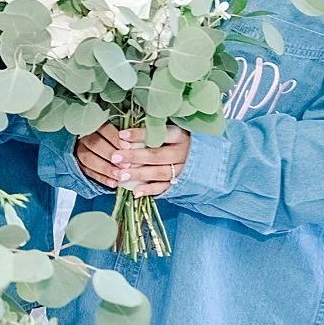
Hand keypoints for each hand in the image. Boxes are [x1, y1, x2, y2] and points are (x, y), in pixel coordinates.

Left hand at [74, 122, 189, 196]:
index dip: (140, 135)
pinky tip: (135, 191)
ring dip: (139, 174)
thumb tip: (127, 136)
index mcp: (181, 137)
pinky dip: (150, 190)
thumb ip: (156, 134)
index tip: (122, 135)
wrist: (208, 161)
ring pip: (160, 172)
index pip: (161, 135)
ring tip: (121, 175)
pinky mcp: (181, 183)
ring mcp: (183, 170)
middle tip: (116, 156)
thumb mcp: (175, 132)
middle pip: (157, 155)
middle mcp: (183, 153)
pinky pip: (164, 187)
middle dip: (135, 156)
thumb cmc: (183, 142)